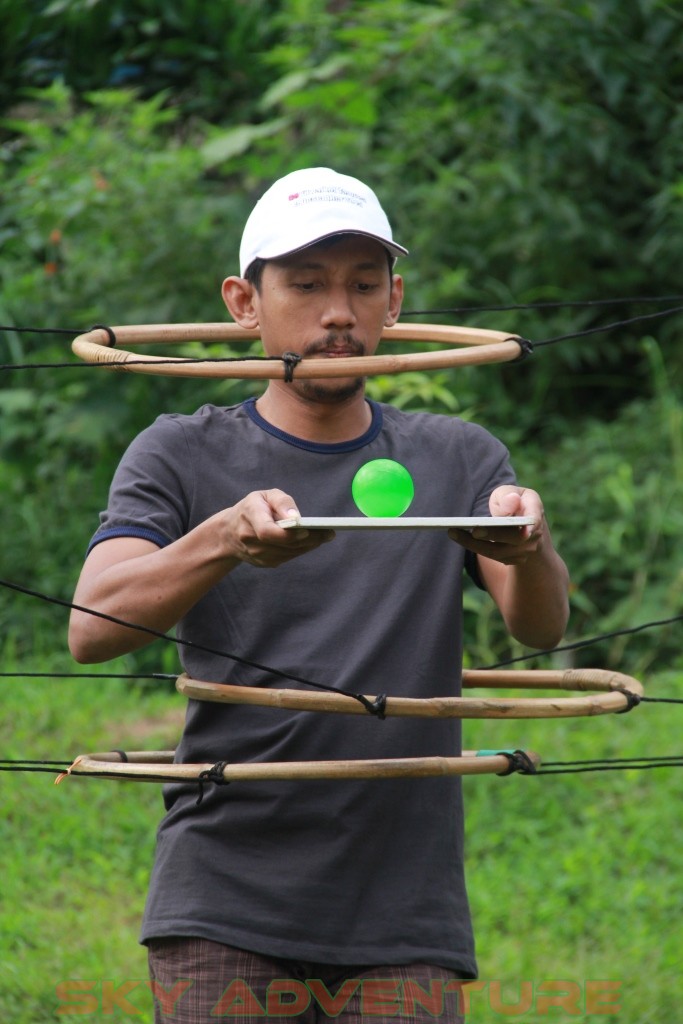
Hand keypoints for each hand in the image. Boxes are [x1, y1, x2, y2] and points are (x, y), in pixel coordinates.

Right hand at [218, 489, 333, 567]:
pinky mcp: (264, 563)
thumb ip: (281, 502)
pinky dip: (301, 549)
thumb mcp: (264, 496)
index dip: (287, 534)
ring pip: (289, 552)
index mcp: (249, 517)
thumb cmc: (253, 508)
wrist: (229, 533)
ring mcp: (257, 555)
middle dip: (308, 539)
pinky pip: (288, 557)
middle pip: (283, 544)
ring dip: (309, 545)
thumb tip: (297, 517)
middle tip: (328, 533)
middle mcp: (250, 540)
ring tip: (325, 535)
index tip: (306, 530)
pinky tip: (313, 541)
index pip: (267, 531)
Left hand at [448, 485, 544, 565]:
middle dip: (493, 535)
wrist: (526, 527)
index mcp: (535, 513)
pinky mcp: (511, 560)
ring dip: (474, 543)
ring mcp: (523, 551)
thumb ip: (508, 495)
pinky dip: (473, 546)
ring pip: (498, 551)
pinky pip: (491, 556)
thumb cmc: (515, 503)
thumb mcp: (513, 492)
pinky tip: (457, 536)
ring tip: (453, 532)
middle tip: (474, 530)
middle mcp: (533, 536)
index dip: (527, 524)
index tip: (520, 529)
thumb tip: (511, 502)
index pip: (534, 520)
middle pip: (514, 539)